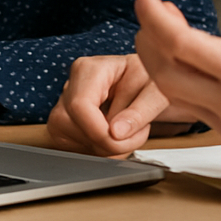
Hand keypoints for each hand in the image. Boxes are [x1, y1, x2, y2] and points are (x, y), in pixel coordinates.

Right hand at [47, 54, 195, 154]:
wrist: (146, 86)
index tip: (123, 138)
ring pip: (71, 140)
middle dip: (107, 143)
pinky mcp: (65, 123)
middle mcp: (72, 84)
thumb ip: (139, 111)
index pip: (80, 106)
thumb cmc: (150, 81)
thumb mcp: (156, 91)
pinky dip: (96, 152)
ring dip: (103, 149)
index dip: (100, 131)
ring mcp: (65, 104)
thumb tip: (115, 133)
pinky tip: (113, 138)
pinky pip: (72, 147)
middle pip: (74, 126)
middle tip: (134, 135)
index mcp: (90, 69)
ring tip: (127, 134)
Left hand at [134, 0, 220, 157]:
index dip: (153, 17)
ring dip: (164, 65)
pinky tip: (197, 64)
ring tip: (170, 33)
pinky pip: (202, 115)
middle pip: (167, 76)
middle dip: (149, 40)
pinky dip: (187, 87)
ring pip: (180, 100)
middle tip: (150, 14)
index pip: (181, 45)